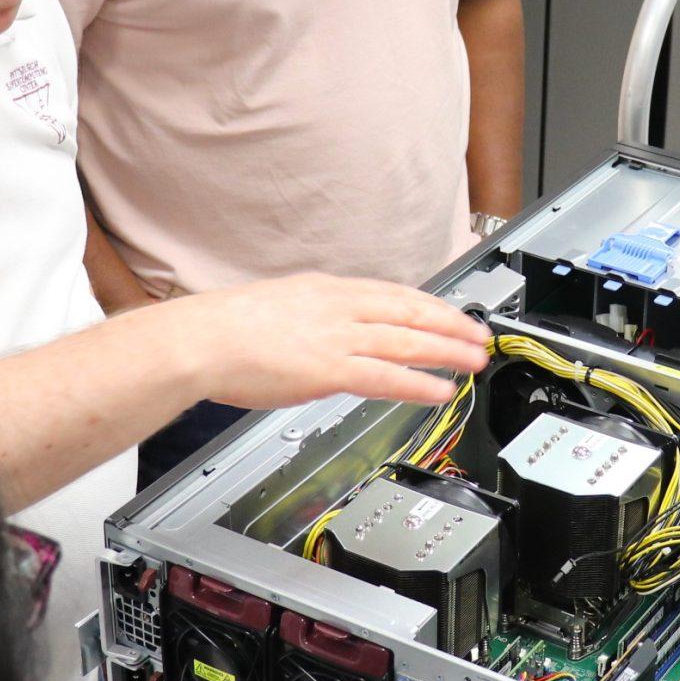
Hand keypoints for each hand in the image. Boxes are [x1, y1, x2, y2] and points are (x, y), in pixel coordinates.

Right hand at [147, 274, 489, 410]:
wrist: (199, 339)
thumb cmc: (225, 330)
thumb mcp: (280, 307)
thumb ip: (313, 320)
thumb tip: (329, 336)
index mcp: (326, 289)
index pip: (392, 293)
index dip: (430, 305)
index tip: (451, 314)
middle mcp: (338, 307)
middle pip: (410, 311)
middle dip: (451, 325)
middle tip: (481, 336)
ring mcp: (336, 337)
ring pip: (407, 341)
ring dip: (447, 351)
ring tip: (474, 362)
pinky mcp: (328, 368)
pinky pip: (386, 377)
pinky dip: (418, 383)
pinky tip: (440, 390)